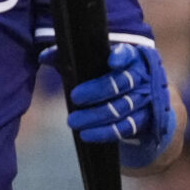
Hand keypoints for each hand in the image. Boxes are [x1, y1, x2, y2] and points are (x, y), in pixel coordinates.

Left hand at [58, 41, 175, 168]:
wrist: (135, 98)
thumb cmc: (106, 75)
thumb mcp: (89, 64)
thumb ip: (67, 58)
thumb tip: (43, 57)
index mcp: (129, 56)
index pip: (127, 54)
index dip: (121, 57)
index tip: (111, 61)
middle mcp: (141, 75)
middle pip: (121, 83)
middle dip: (97, 91)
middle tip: (74, 97)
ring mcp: (145, 97)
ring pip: (122, 107)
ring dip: (96, 116)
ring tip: (73, 121)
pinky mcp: (145, 119)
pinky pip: (127, 127)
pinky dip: (106, 133)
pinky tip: (87, 135)